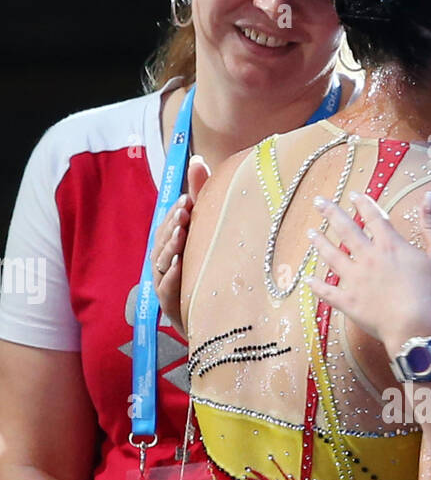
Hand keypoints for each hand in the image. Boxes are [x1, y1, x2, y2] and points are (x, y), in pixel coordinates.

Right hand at [151, 154, 210, 335]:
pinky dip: (173, 277)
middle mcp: (166, 266)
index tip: (188, 200)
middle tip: (185, 212)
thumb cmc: (209, 271)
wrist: (219, 320)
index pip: (168, 227)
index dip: (175, 213)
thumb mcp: (207, 232)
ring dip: (171, 247)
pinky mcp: (173, 308)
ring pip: (162, 264)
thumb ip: (201, 196)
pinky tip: (182, 265)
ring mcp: (168, 287)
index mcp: (172, 248)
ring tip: (181, 234)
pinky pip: (167, 291)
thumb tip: (197, 159)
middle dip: (172, 226)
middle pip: (162, 243)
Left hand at [307, 190, 430, 354]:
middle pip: (346, 231)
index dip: (363, 204)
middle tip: (318, 202)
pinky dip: (317, 286)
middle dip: (331, 213)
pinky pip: (328, 293)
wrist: (419, 327)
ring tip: (310, 233)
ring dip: (320, 243)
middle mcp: (369, 258)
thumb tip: (430, 195)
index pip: (374, 217)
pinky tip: (307, 279)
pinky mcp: (350, 303)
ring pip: (332, 257)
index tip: (353, 194)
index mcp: (390, 246)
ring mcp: (356, 281)